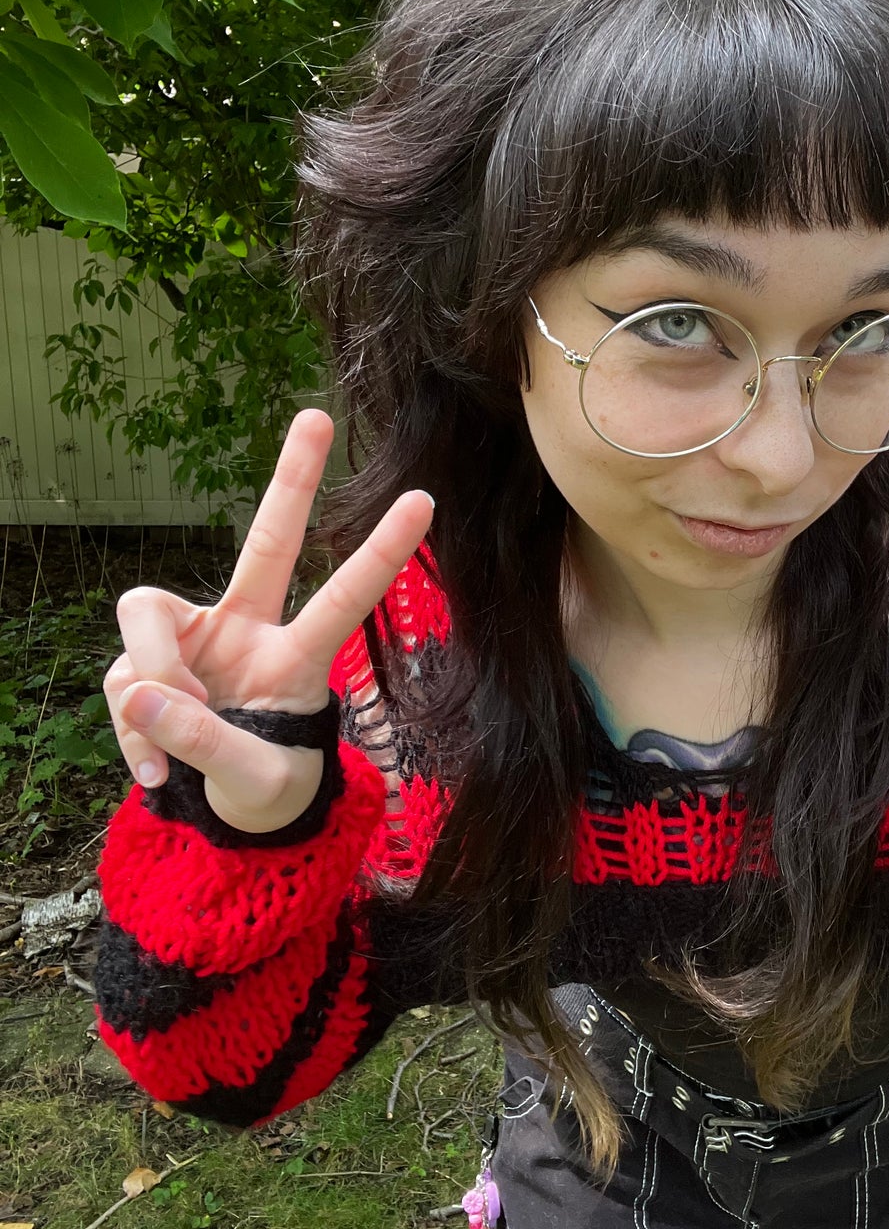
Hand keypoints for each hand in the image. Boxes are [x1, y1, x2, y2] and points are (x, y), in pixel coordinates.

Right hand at [104, 408, 433, 832]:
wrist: (224, 811)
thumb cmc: (264, 785)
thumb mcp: (251, 782)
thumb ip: (203, 743)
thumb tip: (139, 692)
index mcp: (298, 660)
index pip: (343, 599)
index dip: (379, 553)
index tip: (425, 502)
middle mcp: (248, 631)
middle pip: (267, 544)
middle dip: (291, 481)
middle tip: (316, 417)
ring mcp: (196, 641)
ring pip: (148, 618)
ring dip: (149, 683)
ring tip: (168, 753)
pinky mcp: (147, 661)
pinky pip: (122, 683)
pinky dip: (131, 732)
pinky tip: (154, 772)